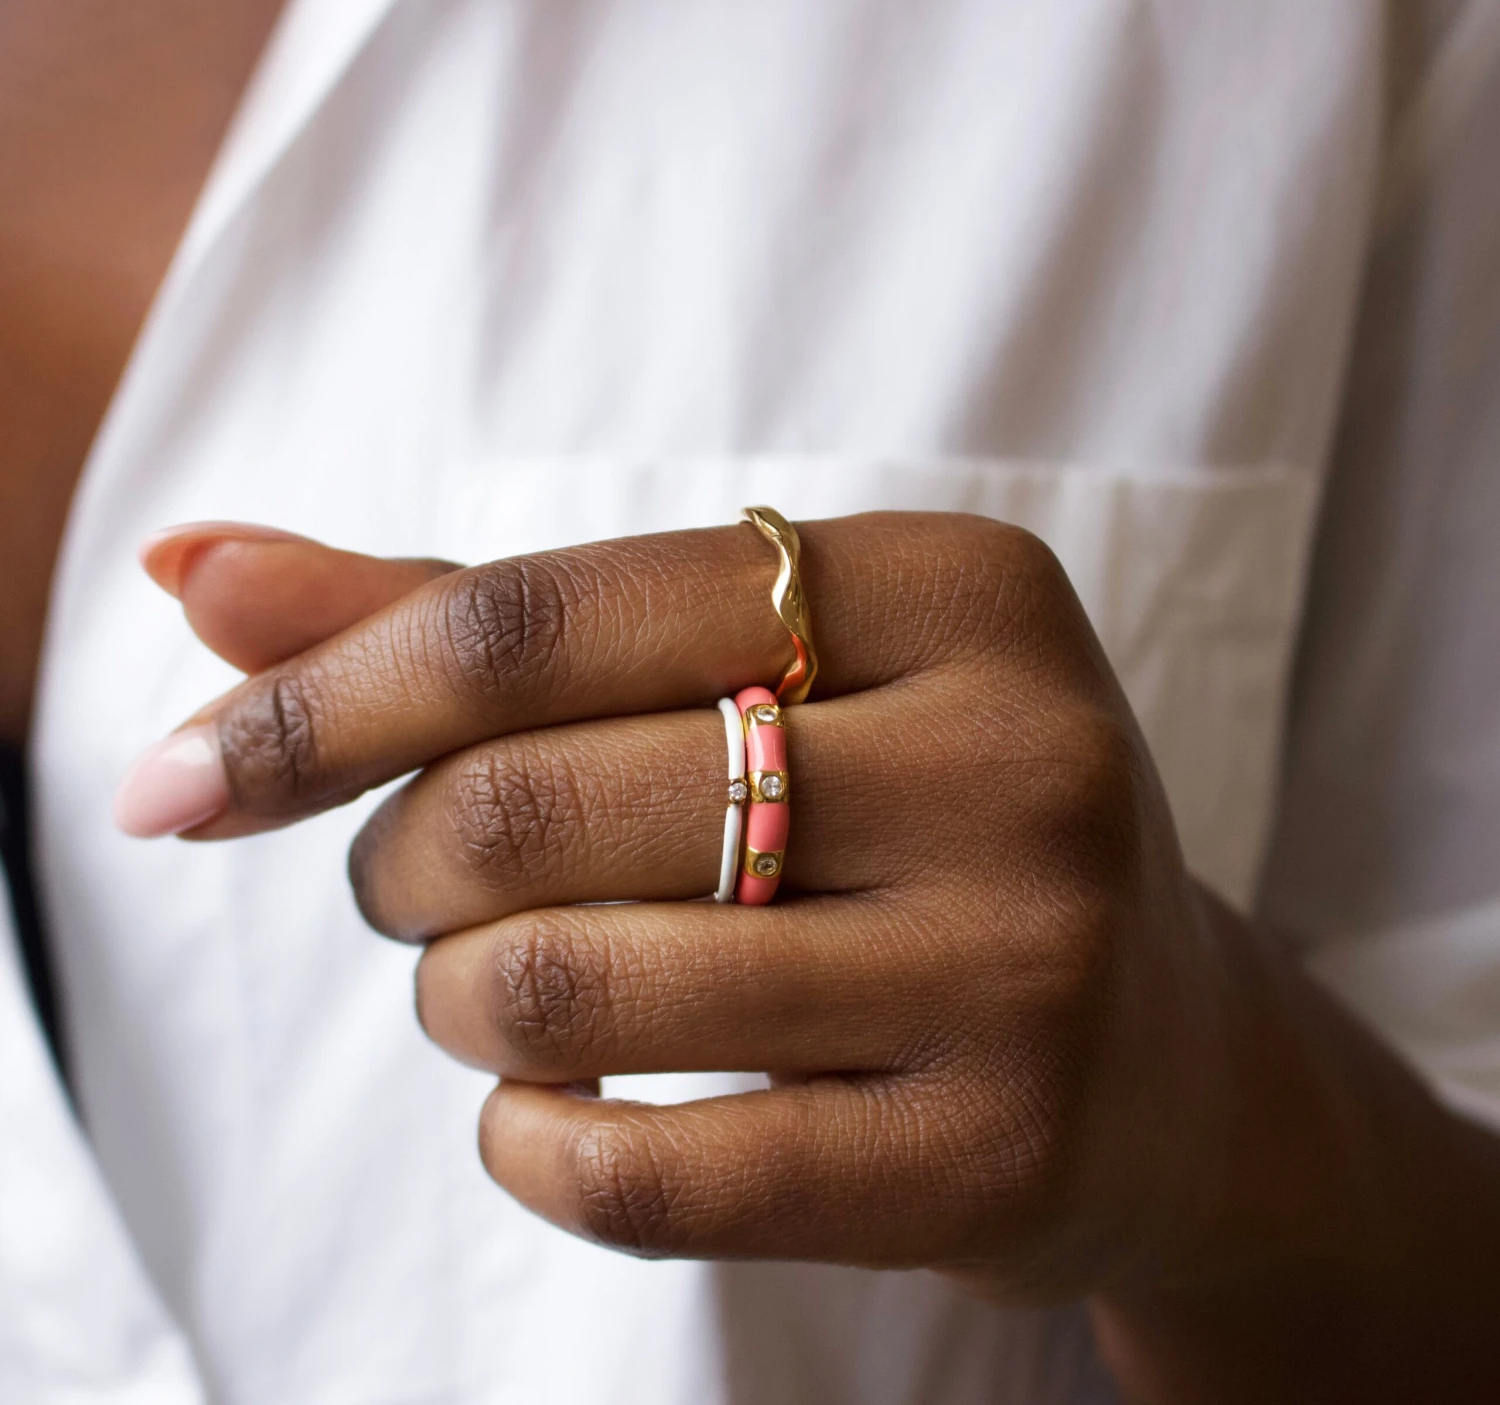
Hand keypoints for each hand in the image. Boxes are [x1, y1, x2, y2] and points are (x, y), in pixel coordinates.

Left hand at [120, 514, 1499, 1401]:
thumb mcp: (748, 677)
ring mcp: (1024, 964)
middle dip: (396, 859)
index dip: (326, 691)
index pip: (545, 614)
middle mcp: (1018, 754)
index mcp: (957, 585)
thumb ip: (475, 620)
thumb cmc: (905, 822)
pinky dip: (524, 1145)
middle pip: (534, 800)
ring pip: (564, 984)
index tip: (183, 773)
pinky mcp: (993, 1157)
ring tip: (485, 987)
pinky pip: (641, 1176)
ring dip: (451, 998)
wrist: (1160, 1055)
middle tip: (410, 883)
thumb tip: (190, 568)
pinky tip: (542, 1110)